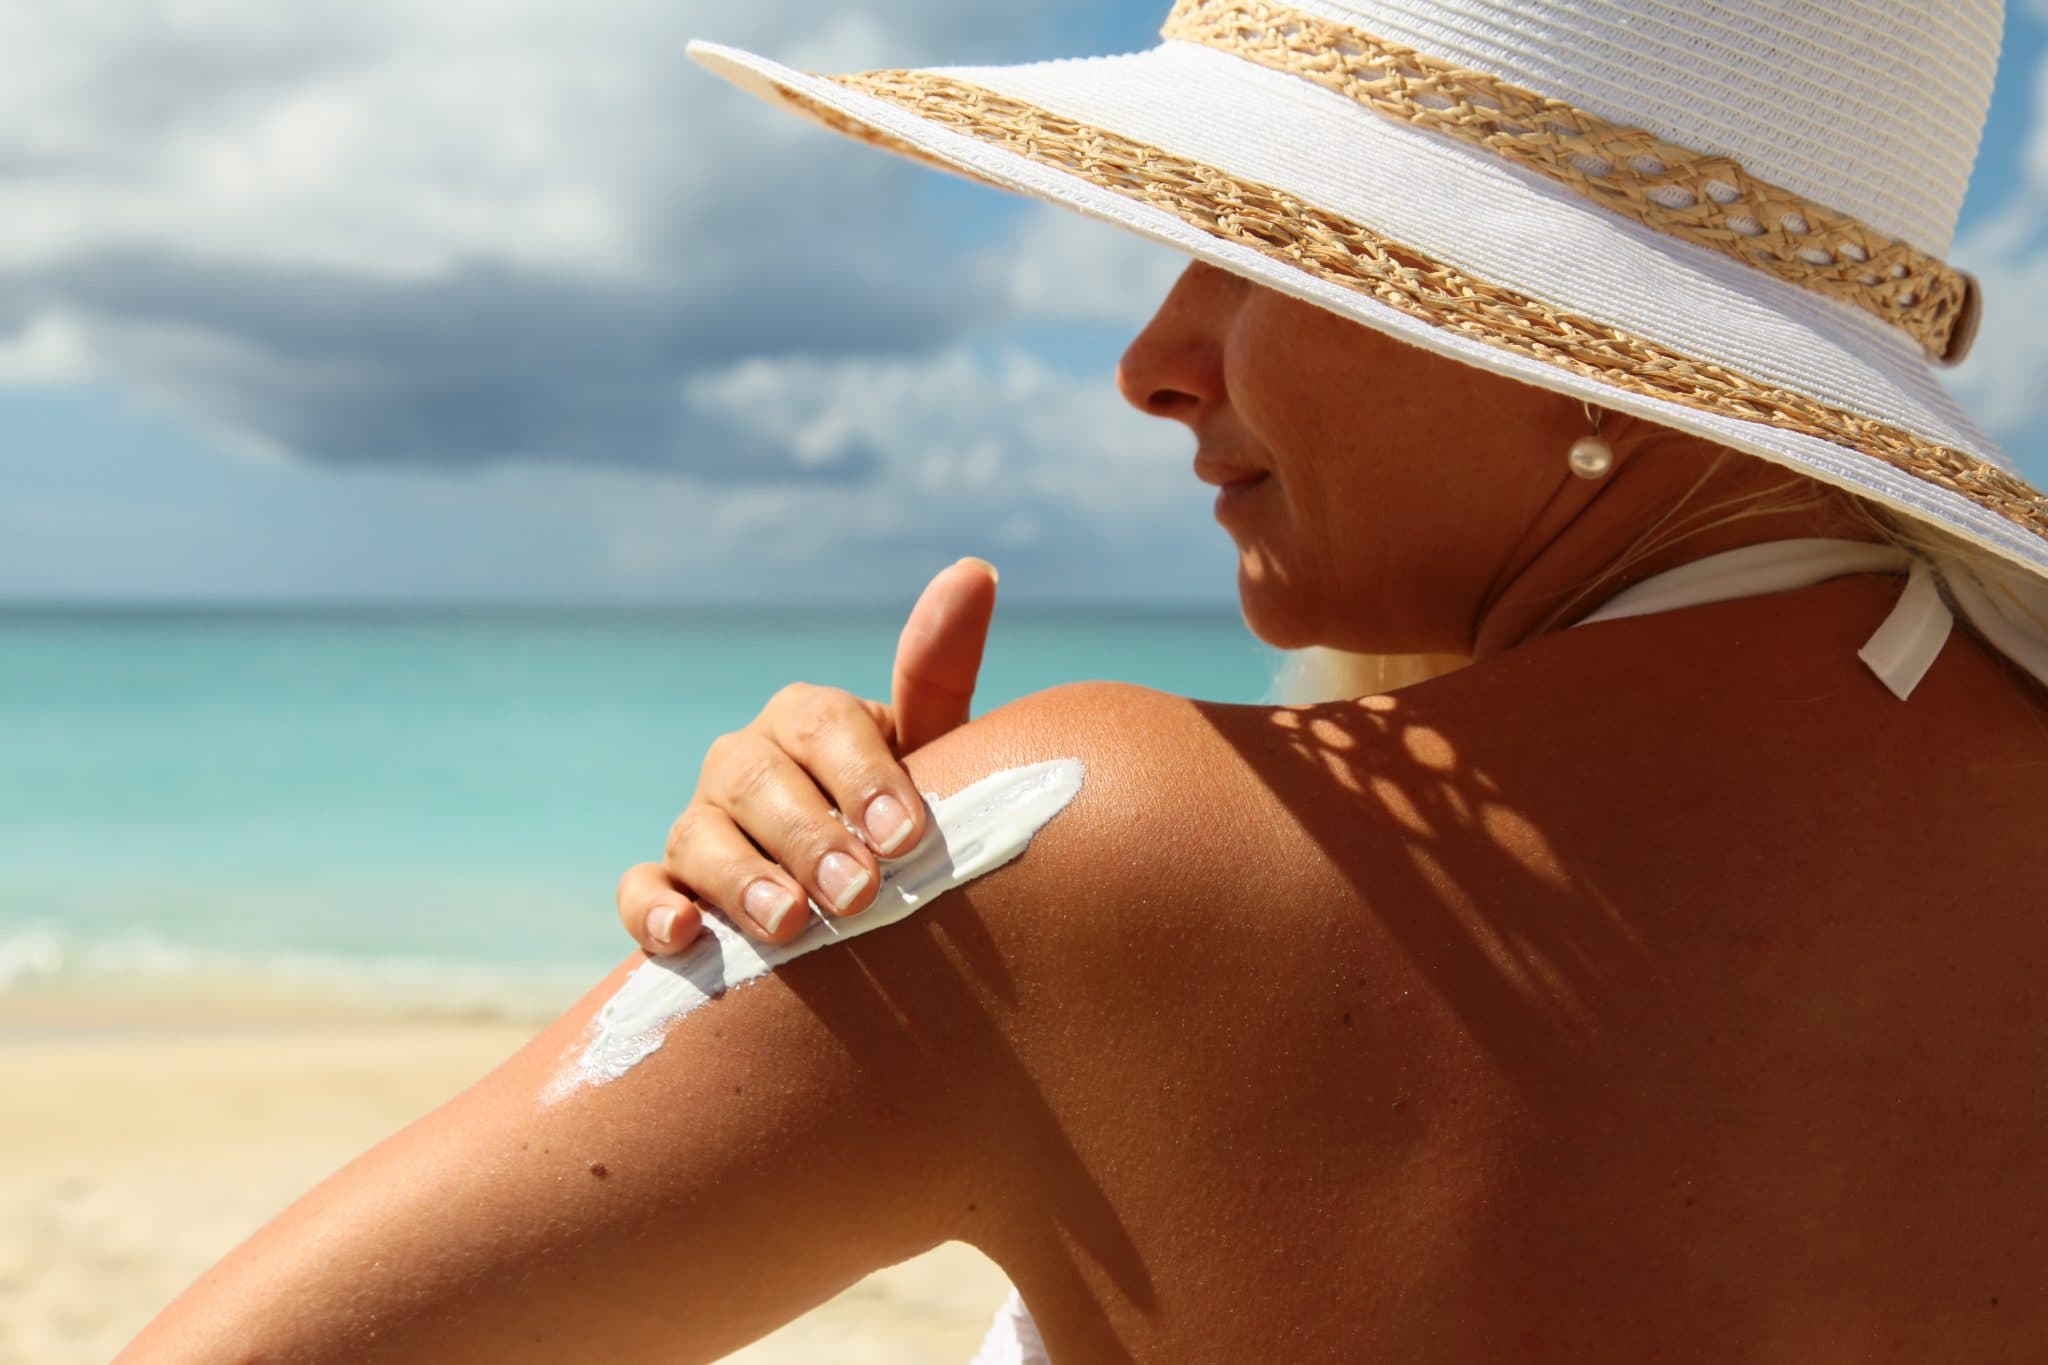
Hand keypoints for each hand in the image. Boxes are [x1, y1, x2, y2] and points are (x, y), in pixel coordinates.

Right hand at [616, 557, 998, 953]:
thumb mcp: (934, 751)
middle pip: (757, 779)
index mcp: (809, 722)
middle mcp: (746, 763)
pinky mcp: (669, 888)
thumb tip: (973, 569)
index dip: (864, 777)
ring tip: (789, 923)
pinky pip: (640, 890)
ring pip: (700, 835)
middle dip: (808, 836)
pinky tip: (685, 935)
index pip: (824, 726)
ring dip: (740, 878)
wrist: (875, 902)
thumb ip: (940, 671)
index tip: (907, 835)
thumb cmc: (905, 819)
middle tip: (858, 892)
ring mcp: (703, 825)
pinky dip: (652, 909)